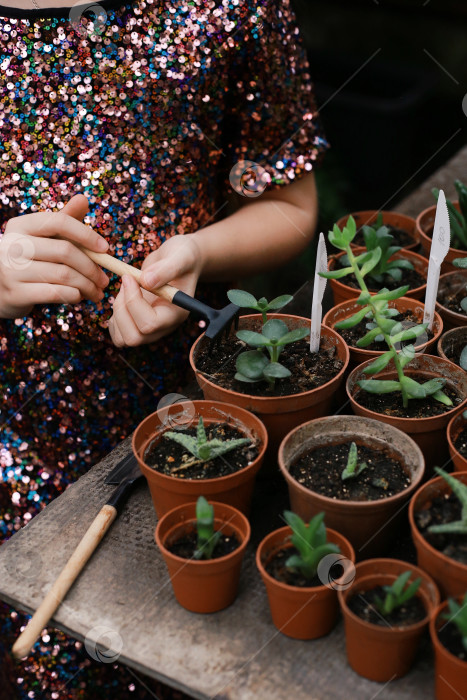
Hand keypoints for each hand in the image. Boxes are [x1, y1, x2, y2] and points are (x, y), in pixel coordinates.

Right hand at [0, 194, 109, 318]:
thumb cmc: (28, 260)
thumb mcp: (43, 237)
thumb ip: (64, 220)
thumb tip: (83, 199)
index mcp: (21, 226)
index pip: (59, 222)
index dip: (86, 234)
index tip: (105, 249)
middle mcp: (14, 245)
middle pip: (65, 251)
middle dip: (92, 268)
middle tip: (104, 280)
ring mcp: (12, 270)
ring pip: (64, 275)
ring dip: (87, 285)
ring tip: (97, 292)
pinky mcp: (16, 293)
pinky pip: (56, 293)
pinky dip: (73, 295)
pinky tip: (79, 296)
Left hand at [108, 234, 203, 346]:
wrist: (180, 259)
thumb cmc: (184, 257)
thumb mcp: (181, 256)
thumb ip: (167, 269)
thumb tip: (146, 282)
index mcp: (176, 314)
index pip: (149, 324)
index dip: (133, 302)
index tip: (129, 277)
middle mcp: (163, 326)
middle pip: (134, 338)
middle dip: (122, 310)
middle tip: (125, 284)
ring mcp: (150, 329)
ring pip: (123, 340)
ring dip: (117, 313)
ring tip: (124, 290)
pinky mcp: (138, 325)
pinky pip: (119, 336)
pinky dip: (114, 319)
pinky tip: (122, 299)